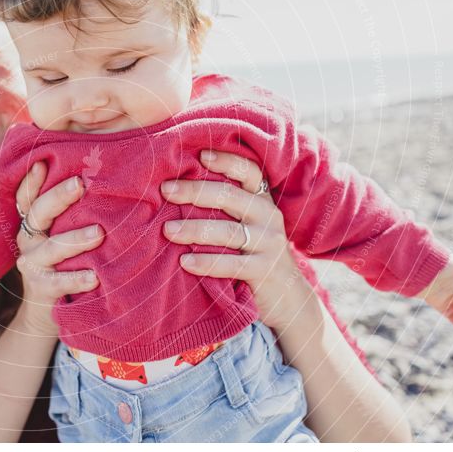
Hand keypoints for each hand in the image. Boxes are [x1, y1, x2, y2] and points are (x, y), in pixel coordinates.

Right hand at [13, 162, 103, 335]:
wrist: (49, 312)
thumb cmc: (66, 261)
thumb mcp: (64, 233)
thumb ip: (75, 210)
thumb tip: (100, 176)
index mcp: (34, 221)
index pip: (28, 195)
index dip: (32, 180)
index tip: (43, 162)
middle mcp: (29, 239)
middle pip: (39, 212)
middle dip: (59, 197)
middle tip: (80, 184)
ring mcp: (33, 264)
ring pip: (51, 248)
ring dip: (74, 239)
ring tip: (99, 233)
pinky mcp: (42, 288)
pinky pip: (58, 282)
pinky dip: (76, 279)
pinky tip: (95, 277)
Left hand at [160, 150, 311, 330]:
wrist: (287, 296)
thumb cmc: (252, 254)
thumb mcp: (243, 225)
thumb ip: (222, 207)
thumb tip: (174, 187)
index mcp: (260, 200)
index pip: (248, 171)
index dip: (226, 160)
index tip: (199, 155)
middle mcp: (268, 216)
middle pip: (230, 196)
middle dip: (195, 191)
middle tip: (165, 190)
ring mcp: (269, 243)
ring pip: (228, 231)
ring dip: (195, 229)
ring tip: (167, 230)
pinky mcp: (266, 270)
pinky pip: (233, 264)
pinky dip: (207, 262)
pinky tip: (185, 262)